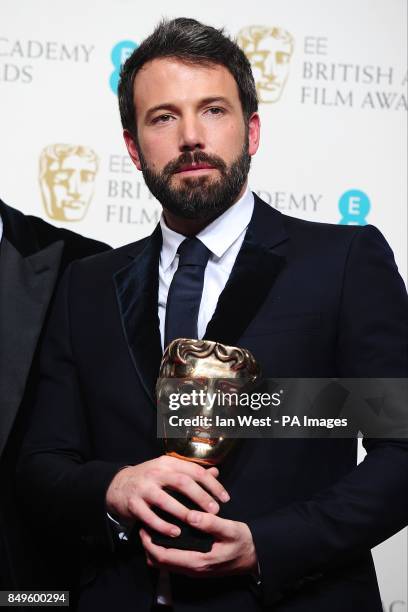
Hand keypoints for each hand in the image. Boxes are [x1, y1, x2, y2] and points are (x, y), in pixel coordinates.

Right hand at [105, 456, 228, 537]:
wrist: (118, 485)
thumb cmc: (150, 478)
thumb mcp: (169, 470)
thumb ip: (191, 472)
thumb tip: (216, 473)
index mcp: (168, 463)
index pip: (195, 470)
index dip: (212, 484)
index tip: (225, 498)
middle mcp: (156, 472)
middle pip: (182, 482)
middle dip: (201, 497)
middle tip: (215, 511)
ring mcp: (143, 488)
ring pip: (166, 500)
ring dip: (183, 512)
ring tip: (197, 522)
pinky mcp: (133, 504)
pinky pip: (150, 517)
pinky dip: (163, 526)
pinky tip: (175, 534)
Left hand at [139, 510, 257, 577]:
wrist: (255, 557)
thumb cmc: (243, 542)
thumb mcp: (231, 529)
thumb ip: (211, 523)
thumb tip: (191, 515)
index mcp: (197, 561)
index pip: (163, 557)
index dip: (149, 543)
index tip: (144, 526)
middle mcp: (192, 569)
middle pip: (159, 563)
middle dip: (148, 545)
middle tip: (143, 525)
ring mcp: (193, 569)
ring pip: (165, 563)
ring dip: (155, 548)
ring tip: (152, 527)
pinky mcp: (196, 565)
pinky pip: (173, 561)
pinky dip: (164, 550)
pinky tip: (167, 534)